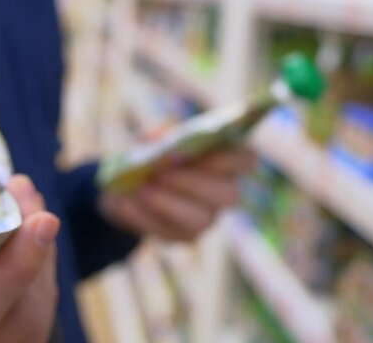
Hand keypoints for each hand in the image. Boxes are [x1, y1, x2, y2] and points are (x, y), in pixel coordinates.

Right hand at [0, 112, 59, 342]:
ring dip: (39, 269)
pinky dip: (30, 293)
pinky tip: (21, 255)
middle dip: (35, 254)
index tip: (43, 218)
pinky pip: (20, 336)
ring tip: (30, 216)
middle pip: (17, 320)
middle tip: (26, 196)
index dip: (15, 267)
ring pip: (26, 329)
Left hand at [100, 148, 253, 240]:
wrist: (126, 187)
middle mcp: (223, 192)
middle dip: (193, 182)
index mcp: (225, 161)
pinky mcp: (185, 236)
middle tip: (162, 173)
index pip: (245, 159)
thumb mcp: (152, 139)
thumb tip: (157, 139)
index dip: (230, 157)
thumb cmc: (150, 155)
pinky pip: (170, 232)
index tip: (200, 150)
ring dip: (168, 203)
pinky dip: (146, 216)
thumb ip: (160, 135)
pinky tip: (128, 203)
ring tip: (142, 189)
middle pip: (227, 194)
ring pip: (200, 219)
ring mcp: (207, 217)